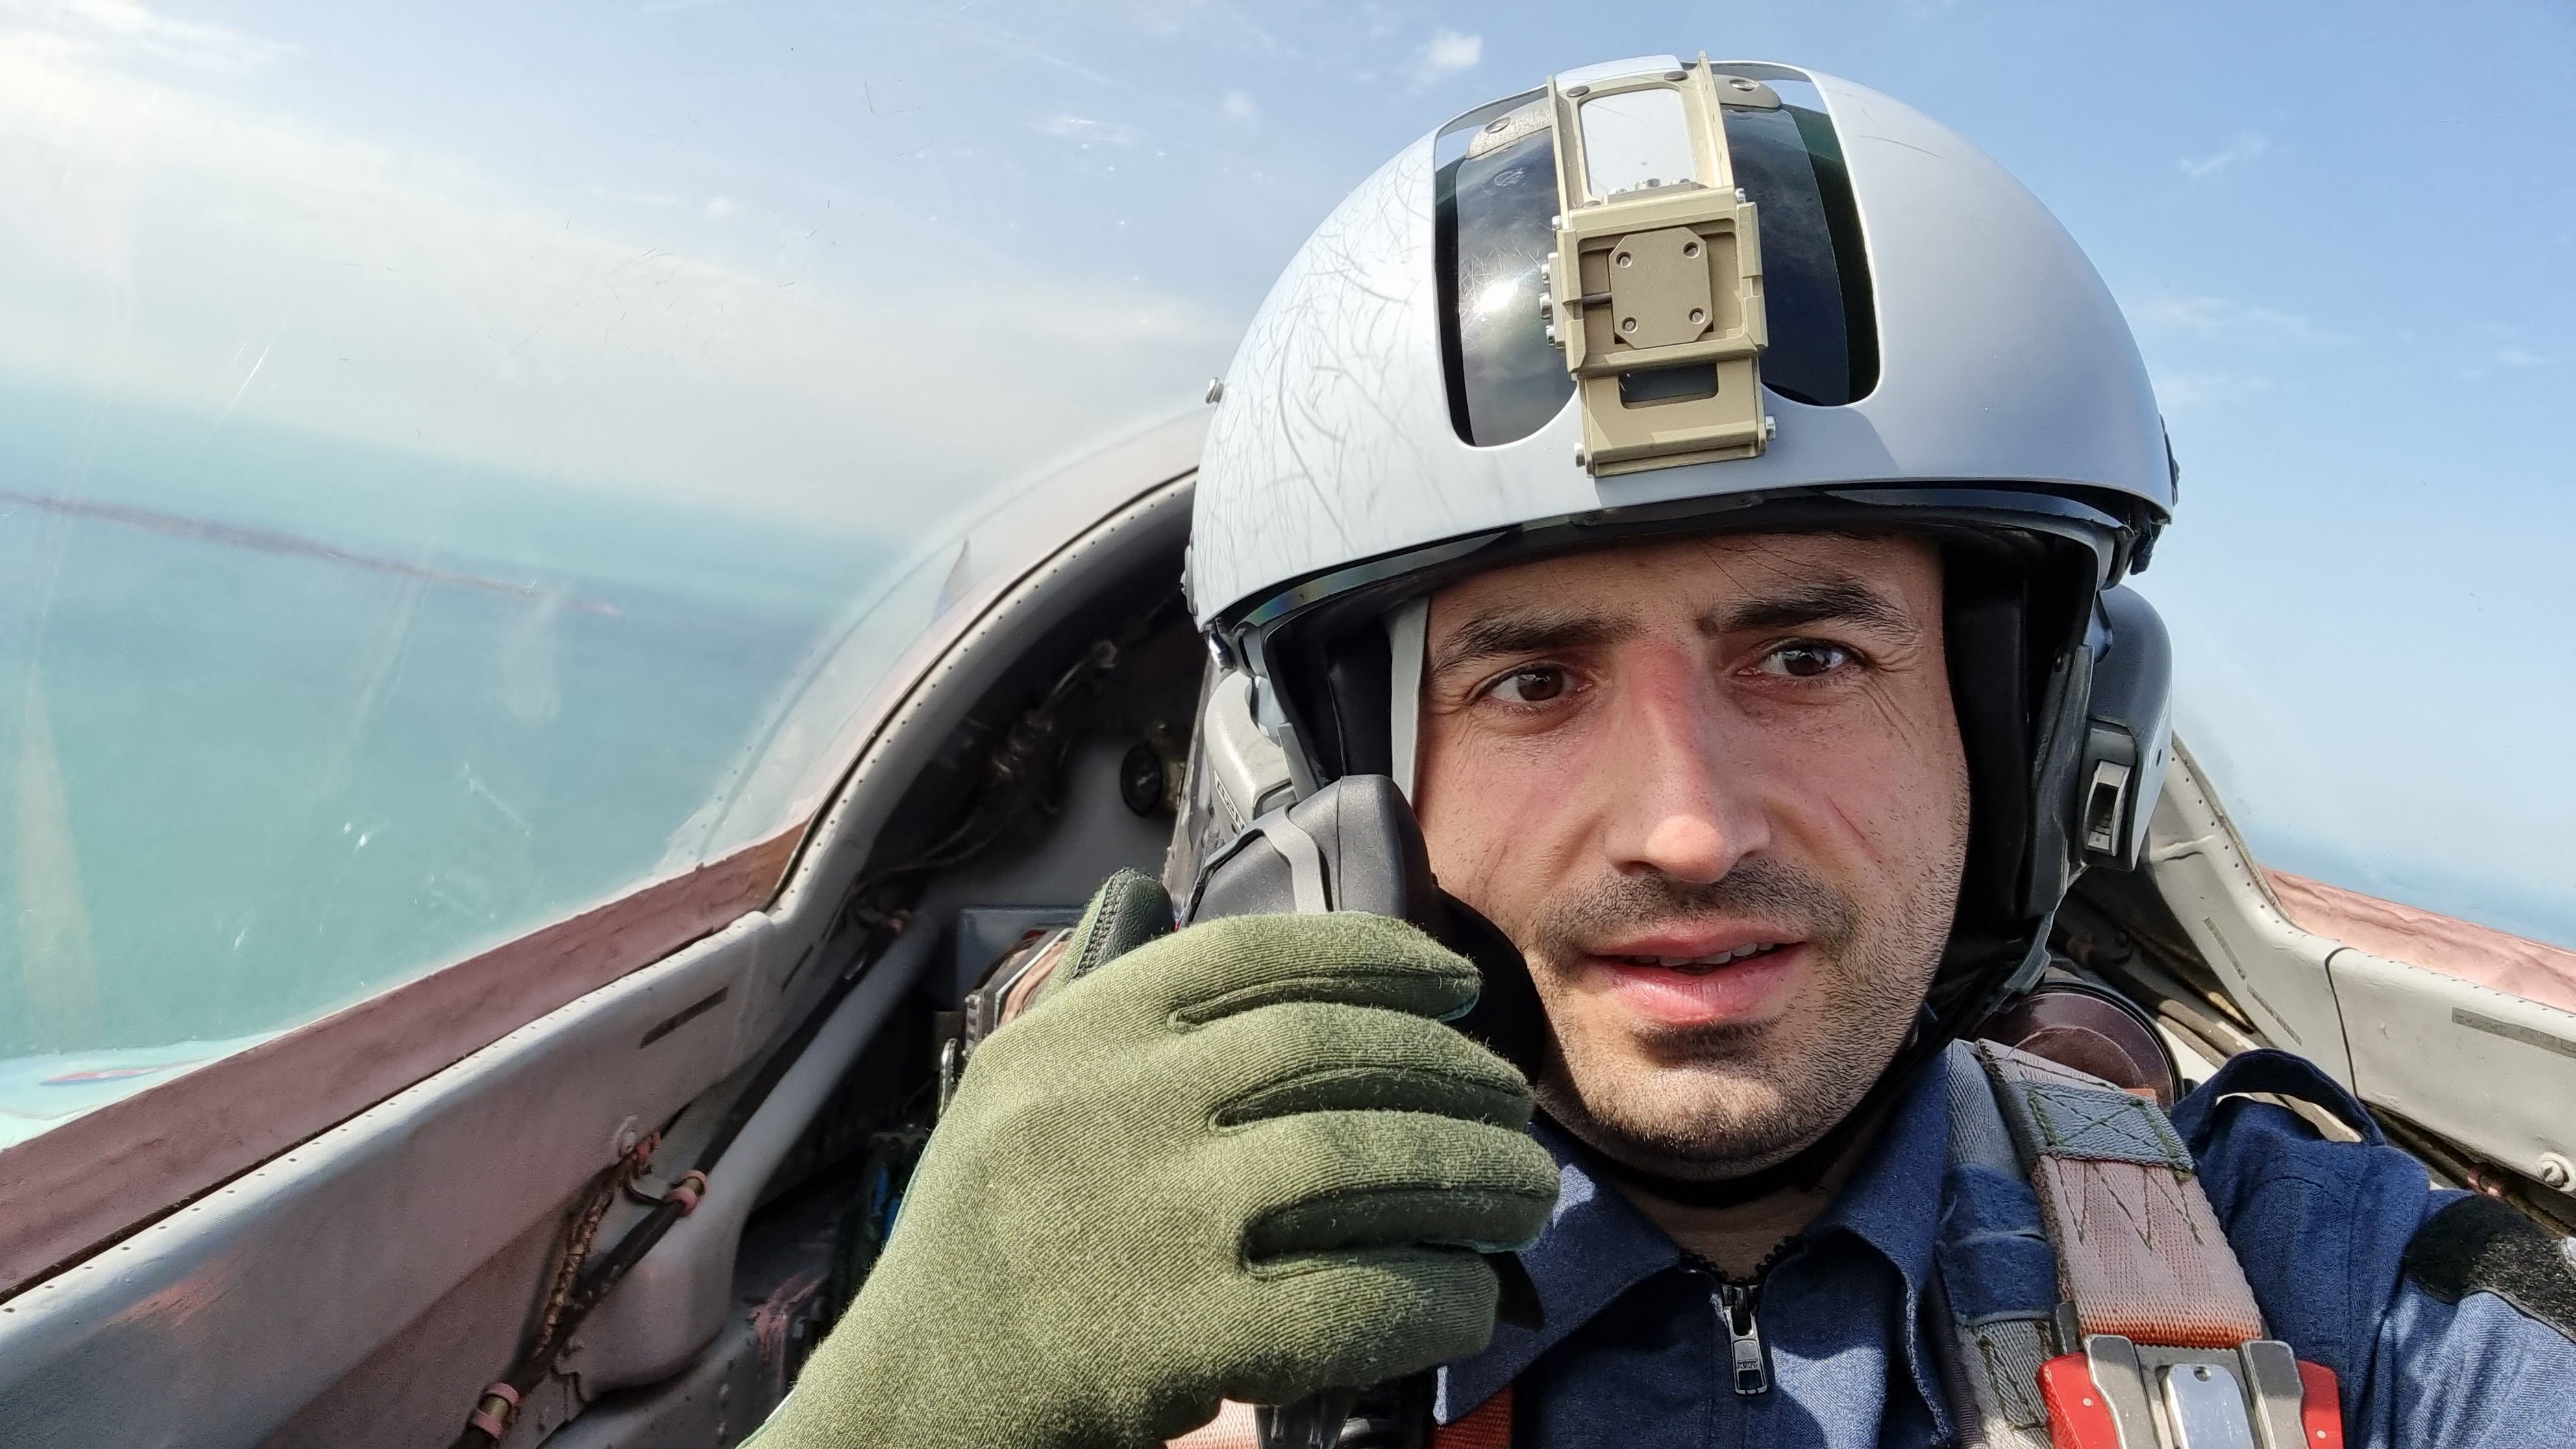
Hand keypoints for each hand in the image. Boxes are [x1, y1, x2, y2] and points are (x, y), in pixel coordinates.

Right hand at [755, 870, 1557, 1447]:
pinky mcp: (1178, 1334)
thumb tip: (1142, 888)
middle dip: (1448, 1075)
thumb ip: (1089, 985)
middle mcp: (1111, 1104)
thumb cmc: (974, 1241)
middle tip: (1514, 1106)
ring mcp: (1147, 1217)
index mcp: (1078, 1033)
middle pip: (1329, 1053)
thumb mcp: (1008, 1085)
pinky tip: (1469, 1297)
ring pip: (1358, 1162)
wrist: (912, 1400)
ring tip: (1526, 1193)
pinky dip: (1430, 1295)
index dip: (1377, 958)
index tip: (1454, 984)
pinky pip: (1349, 1298)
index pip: (1255, 958)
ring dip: (1468, 1175)